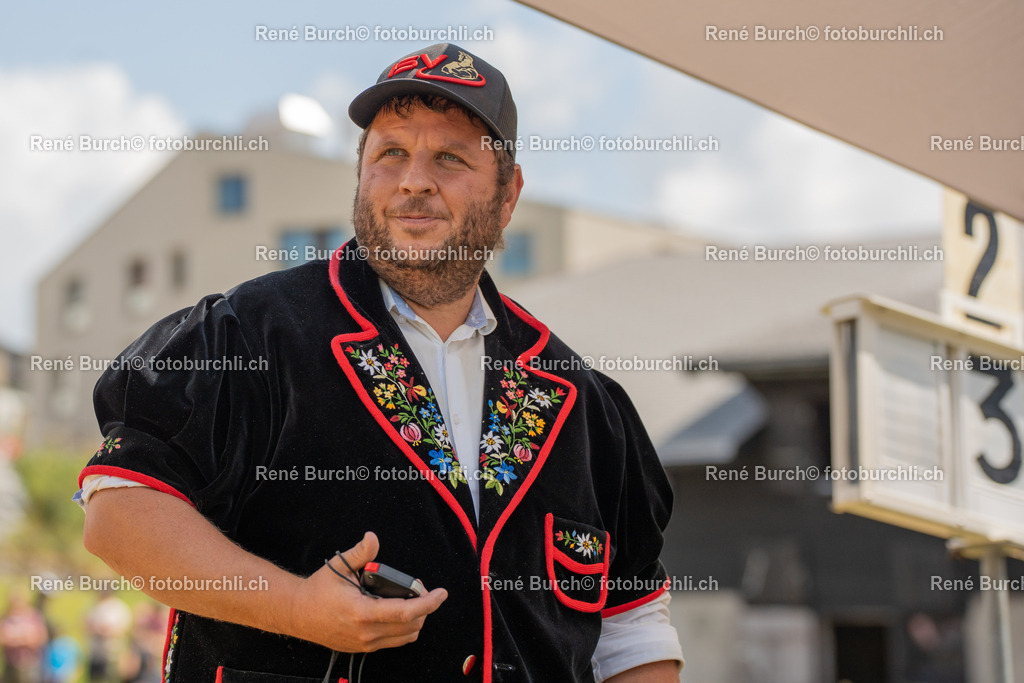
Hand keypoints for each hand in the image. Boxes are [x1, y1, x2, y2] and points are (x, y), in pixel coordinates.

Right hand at [288, 532, 447, 652]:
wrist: (297, 614)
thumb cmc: (318, 590)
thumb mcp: (339, 567)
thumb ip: (361, 553)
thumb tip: (373, 538)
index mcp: (362, 612)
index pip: (405, 612)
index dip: (428, 603)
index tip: (441, 593)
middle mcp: (366, 633)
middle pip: (411, 626)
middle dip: (425, 608)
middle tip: (422, 591)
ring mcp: (365, 644)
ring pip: (405, 637)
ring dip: (416, 620)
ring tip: (413, 601)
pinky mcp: (363, 648)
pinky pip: (393, 641)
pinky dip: (404, 628)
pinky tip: (400, 613)